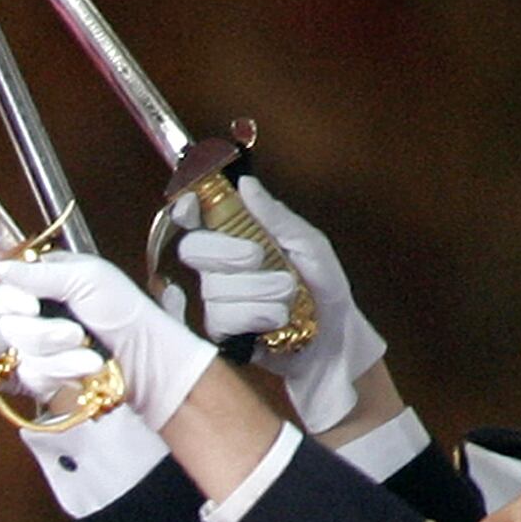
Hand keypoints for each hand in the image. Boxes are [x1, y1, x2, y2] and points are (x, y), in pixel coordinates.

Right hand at [0, 251, 215, 427]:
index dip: (11, 300)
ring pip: (20, 352)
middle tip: (76, 332)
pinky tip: (86, 367)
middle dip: (43, 333)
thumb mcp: (86, 278)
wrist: (147, 357)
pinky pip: (32, 376)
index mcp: (43, 281)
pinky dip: (63, 372)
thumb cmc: (124, 310)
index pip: (2, 288)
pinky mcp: (43, 374)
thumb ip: (38, 274)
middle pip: (7, 324)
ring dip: (59, 355)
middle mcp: (36, 312)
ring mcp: (38, 345)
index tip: (32, 307)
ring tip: (91, 353)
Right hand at [181, 172, 386, 430]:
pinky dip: (257, 316)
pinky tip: (277, 321)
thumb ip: (276, 217)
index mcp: (238, 238)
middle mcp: (219, 268)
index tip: (192, 207)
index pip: (196, 219)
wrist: (334, 337)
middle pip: (193, 250)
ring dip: (261, 291)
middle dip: (228, 253)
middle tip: (259, 257)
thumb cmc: (323, 286)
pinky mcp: (221, 333)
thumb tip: (245, 184)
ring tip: (290, 297)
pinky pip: (222, 319)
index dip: (186, 210)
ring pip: (215, 289)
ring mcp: (217, 301)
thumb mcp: (309, 243)